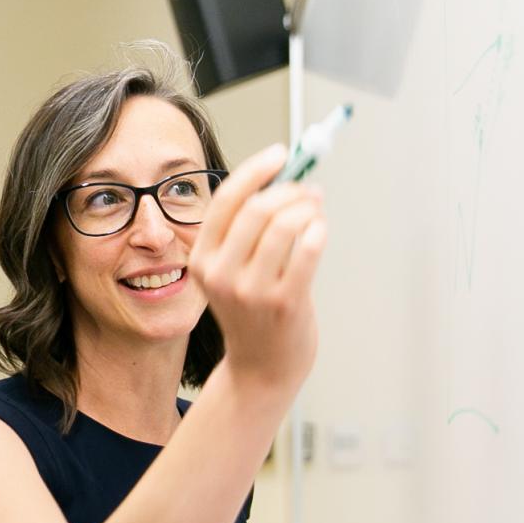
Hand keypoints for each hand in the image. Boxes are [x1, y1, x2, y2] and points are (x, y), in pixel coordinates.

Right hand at [187, 143, 329, 402]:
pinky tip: (321, 231)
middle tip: (310, 189)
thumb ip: (246, 232)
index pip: (226, 199)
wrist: (260, 369)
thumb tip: (283, 178)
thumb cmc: (253, 313)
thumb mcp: (232, 272)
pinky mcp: (284, 303)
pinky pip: (308, 250)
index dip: (256, 169)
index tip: (281, 154)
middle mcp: (221, 274)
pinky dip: (319, 231)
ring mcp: (251, 291)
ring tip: (317, 210)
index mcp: (202, 260)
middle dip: (290, 189)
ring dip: (308, 208)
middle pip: (258, 208)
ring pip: (284, 225)